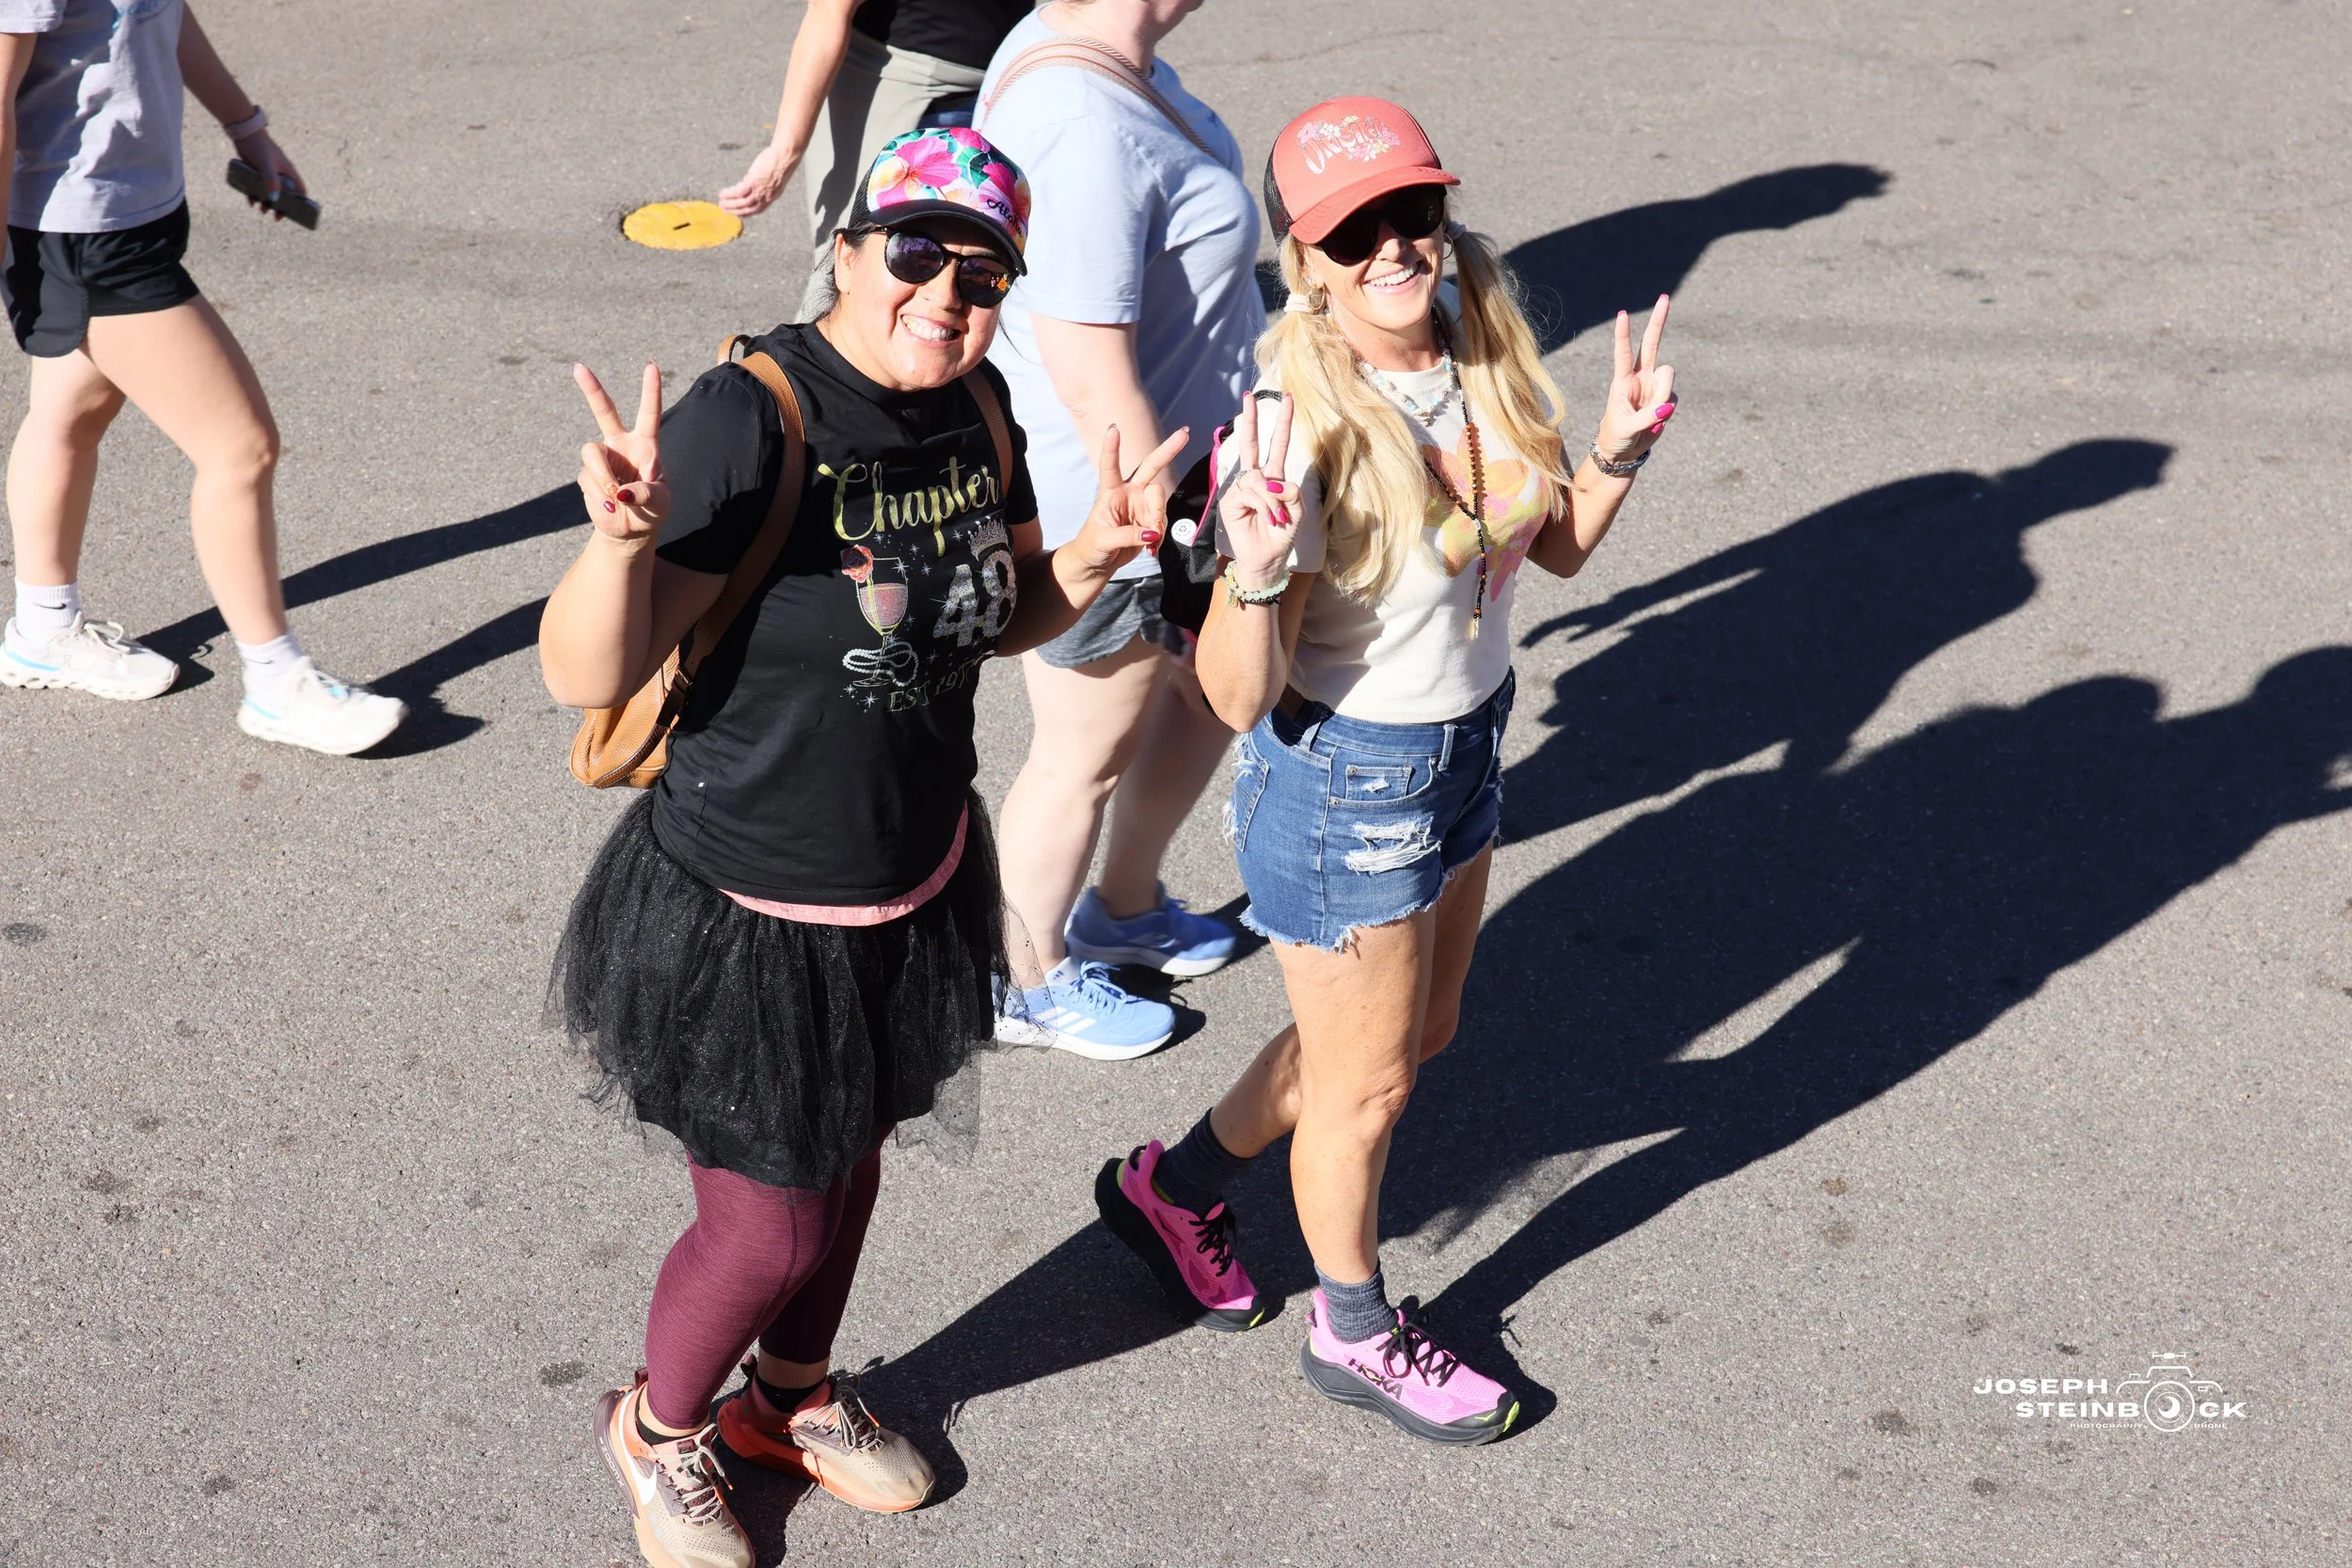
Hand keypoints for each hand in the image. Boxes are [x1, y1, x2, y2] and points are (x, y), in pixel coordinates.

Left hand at [233, 129, 303, 218]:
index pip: (300, 191)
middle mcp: (281, 174)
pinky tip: (250, 201)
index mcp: (288, 172)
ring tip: (261, 210)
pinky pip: (259, 187)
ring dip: (267, 202)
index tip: (297, 214)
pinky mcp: (257, 171)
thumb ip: (271, 181)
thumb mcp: (266, 165)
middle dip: (281, 206)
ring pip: (271, 192)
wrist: (244, 132)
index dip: (301, 203)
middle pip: (285, 195)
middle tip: (275, 216)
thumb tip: (273, 200)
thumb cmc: (259, 147)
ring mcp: (269, 173)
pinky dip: (256, 195)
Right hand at [573, 362, 667, 545]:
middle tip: (578, 367)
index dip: (650, 389)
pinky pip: (588, 479)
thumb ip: (645, 494)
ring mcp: (602, 459)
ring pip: (591, 453)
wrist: (632, 530)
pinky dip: (600, 496)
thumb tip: (620, 491)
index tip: (651, 365)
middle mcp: (621, 445)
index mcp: (645, 444)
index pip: (648, 413)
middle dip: (591, 389)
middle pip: (603, 411)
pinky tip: (610, 506)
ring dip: (604, 478)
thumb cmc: (652, 511)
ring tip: (617, 499)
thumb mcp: (659, 503)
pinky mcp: (587, 475)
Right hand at [719, 144, 799, 217]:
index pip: (757, 209)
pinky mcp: (753, 182)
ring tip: (721, 203)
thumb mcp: (771, 177)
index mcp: (772, 196)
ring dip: (730, 205)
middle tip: (725, 210)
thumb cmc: (780, 162)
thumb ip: (760, 182)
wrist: (785, 156)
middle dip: (736, 211)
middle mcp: (766, 197)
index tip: (737, 212)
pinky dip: (729, 194)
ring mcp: (760, 190)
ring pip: (742, 202)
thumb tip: (746, 181)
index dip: (746, 212)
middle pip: (748, 209)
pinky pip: (738, 192)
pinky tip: (723, 194)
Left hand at [1064, 423, 1190, 579]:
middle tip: (1185, 433)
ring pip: (1160, 502)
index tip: (1113, 428)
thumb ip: (1127, 536)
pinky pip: (1163, 523)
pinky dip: (1160, 537)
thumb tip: (1151, 533)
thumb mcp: (1102, 541)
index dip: (1111, 448)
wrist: (1098, 563)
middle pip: (1151, 467)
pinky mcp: (1151, 520)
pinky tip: (1151, 547)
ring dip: (1158, 520)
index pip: (1110, 466)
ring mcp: (1142, 505)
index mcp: (1110, 492)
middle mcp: (1129, 492)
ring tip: (1151, 541)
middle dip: (1168, 450)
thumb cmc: (1092, 546)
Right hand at [1214, 391, 1293, 588]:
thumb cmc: (1282, 536)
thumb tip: (1272, 480)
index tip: (1287, 398)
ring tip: (1276, 518)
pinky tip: (1265, 516)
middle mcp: (1256, 479)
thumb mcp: (1297, 512)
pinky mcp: (1229, 501)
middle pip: (1252, 443)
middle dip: (1252, 419)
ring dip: (1271, 498)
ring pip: (1257, 478)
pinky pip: (1249, 491)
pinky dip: (1262, 503)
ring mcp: (1240, 489)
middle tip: (1250, 395)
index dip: (1283, 423)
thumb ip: (1291, 492)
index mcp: (1274, 478)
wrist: (1267, 559)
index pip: (1278, 445)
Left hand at [1592, 293, 1675, 464]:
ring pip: (1668, 377)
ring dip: (1662, 396)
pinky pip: (1673, 399)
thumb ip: (1647, 417)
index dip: (1624, 334)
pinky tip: (1656, 421)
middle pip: (1651, 343)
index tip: (1623, 313)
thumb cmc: (1616, 437)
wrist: (1623, 451)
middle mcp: (1639, 377)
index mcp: (1622, 381)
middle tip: (1665, 297)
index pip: (1623, 352)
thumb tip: (1667, 406)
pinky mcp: (1665, 398)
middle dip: (1658, 321)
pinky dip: (1666, 412)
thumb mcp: (1626, 428)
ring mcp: (1654, 386)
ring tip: (1649, 417)